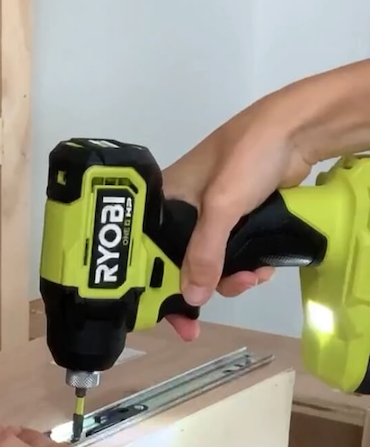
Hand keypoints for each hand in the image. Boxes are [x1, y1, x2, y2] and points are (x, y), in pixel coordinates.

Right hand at [161, 92, 313, 341]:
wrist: (297, 129)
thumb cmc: (247, 157)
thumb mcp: (221, 207)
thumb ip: (205, 254)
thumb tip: (192, 300)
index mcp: (165, 201)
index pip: (148, 251)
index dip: (156, 285)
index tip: (172, 317)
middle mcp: (184, 211)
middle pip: (181, 263)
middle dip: (202, 285)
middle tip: (213, 305)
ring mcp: (214, 216)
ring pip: (213, 264)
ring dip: (232, 278)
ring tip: (253, 277)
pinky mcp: (241, 220)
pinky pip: (236, 255)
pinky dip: (249, 266)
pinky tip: (264, 268)